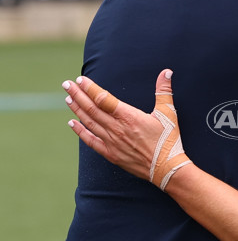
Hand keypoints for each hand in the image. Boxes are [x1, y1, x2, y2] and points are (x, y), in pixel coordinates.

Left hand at [63, 69, 190, 189]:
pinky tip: (72, 124)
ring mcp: (112, 142)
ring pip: (89, 123)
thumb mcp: (168, 113)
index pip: (103, 99)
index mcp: (129, 116)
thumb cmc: (169, 140)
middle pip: (92, 109)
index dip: (90, 88)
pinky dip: (80, 132)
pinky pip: (91, 141)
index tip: (81, 80)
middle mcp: (117, 128)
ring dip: (77, 110)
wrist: (166, 168)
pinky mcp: (111, 154)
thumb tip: (166, 72)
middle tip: (67, 84)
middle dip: (78, 95)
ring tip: (68, 99)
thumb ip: (164, 91)